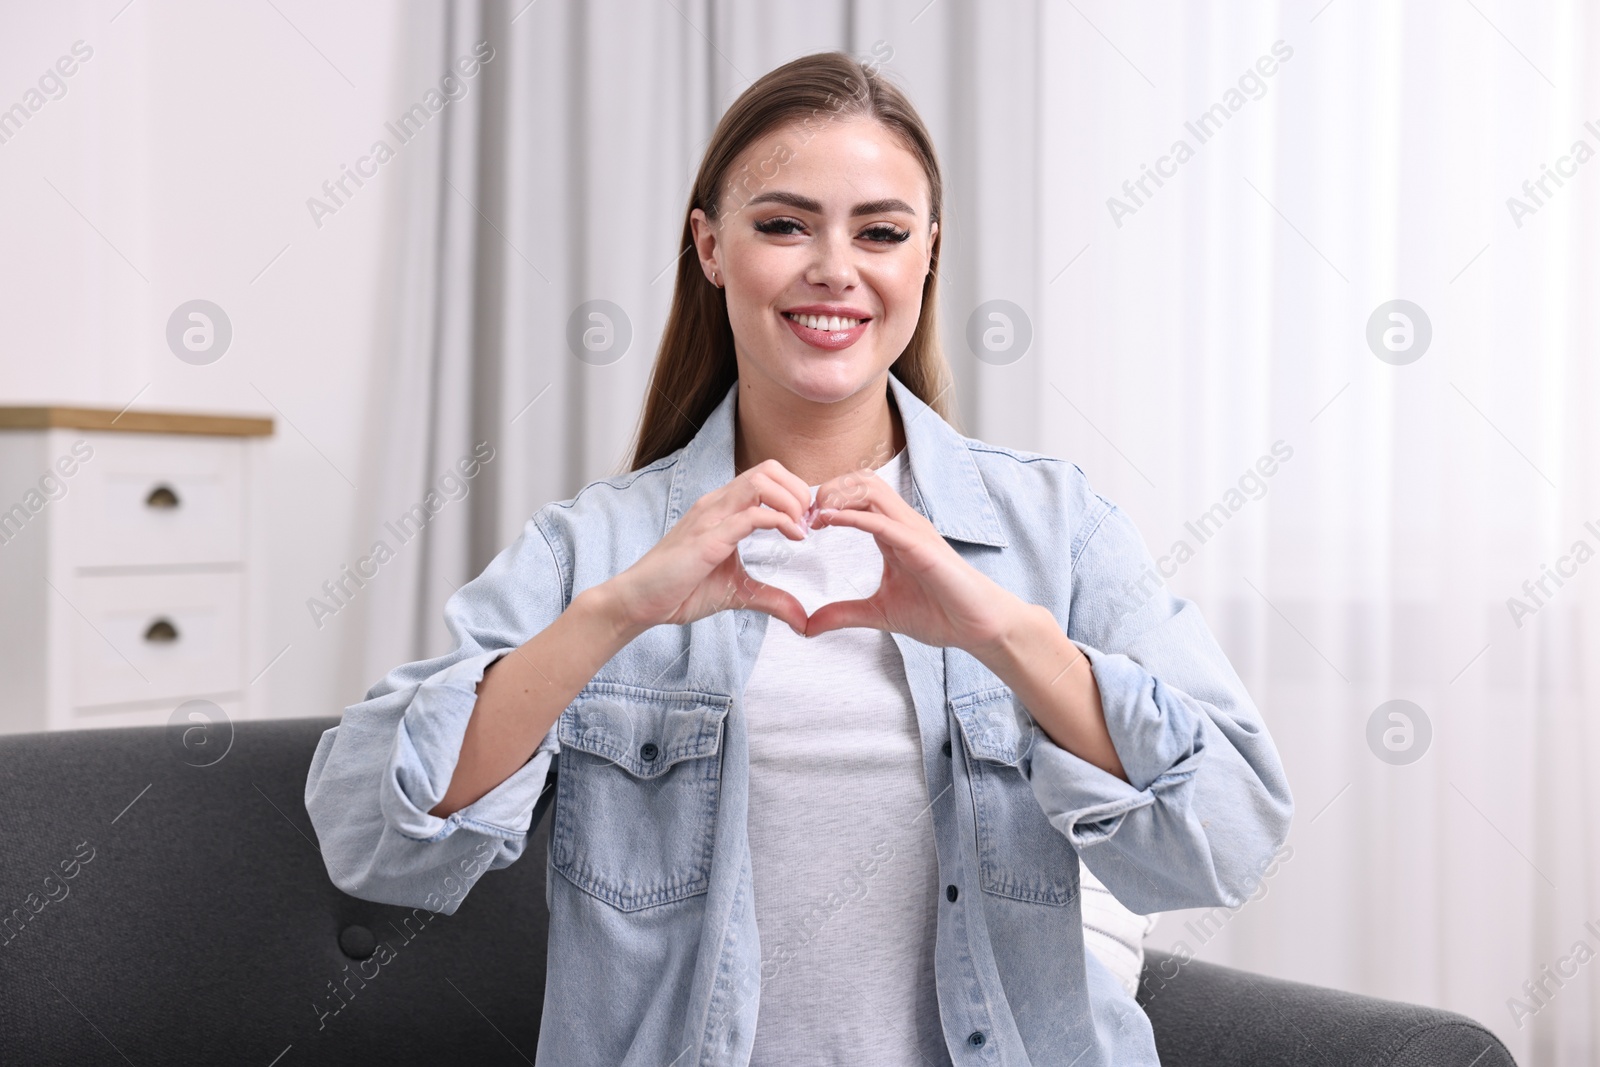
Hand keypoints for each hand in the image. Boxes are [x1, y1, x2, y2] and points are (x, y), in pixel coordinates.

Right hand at [605, 458, 812, 635]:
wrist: (640, 601)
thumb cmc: (680, 590)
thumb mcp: (739, 593)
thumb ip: (772, 599)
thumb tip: (803, 619)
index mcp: (723, 508)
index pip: (767, 476)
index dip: (795, 493)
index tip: (808, 524)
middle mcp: (717, 504)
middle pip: (768, 468)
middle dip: (799, 491)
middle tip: (809, 523)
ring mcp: (711, 517)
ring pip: (761, 481)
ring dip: (792, 500)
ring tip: (801, 529)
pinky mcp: (708, 538)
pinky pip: (750, 514)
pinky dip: (780, 520)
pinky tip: (793, 538)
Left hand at [804, 467, 1028, 655]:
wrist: (977, 627)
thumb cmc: (939, 613)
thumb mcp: (878, 613)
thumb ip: (843, 614)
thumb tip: (807, 626)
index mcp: (893, 531)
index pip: (857, 495)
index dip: (826, 500)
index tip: (802, 522)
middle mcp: (903, 523)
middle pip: (861, 480)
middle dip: (828, 489)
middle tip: (804, 516)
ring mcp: (913, 531)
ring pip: (871, 489)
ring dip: (837, 496)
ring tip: (815, 516)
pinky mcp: (921, 547)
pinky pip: (882, 521)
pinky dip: (852, 517)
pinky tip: (828, 522)